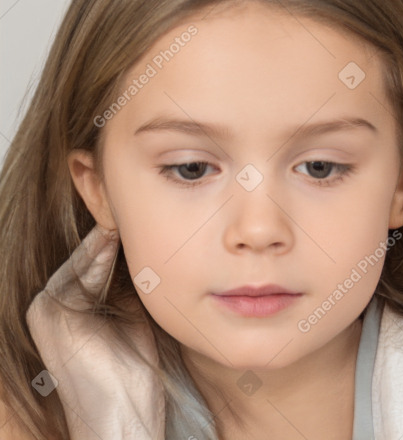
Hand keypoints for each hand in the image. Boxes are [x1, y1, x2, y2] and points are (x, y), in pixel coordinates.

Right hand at [26, 224, 165, 439]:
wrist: (123, 419)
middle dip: (109, 233)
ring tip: (126, 213)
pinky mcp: (50, 313)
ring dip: (106, 238)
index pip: (93, 262)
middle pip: (86, 258)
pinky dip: (100, 253)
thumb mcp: (129, 318)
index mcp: (68, 308)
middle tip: (128, 204)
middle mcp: (50, 305)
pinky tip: (117, 234)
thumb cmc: (132, 373)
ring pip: (83, 260)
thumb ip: (123, 285)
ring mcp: (46, 309)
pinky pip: (81, 273)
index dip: (114, 238)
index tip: (136, 214)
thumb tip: (136, 250)